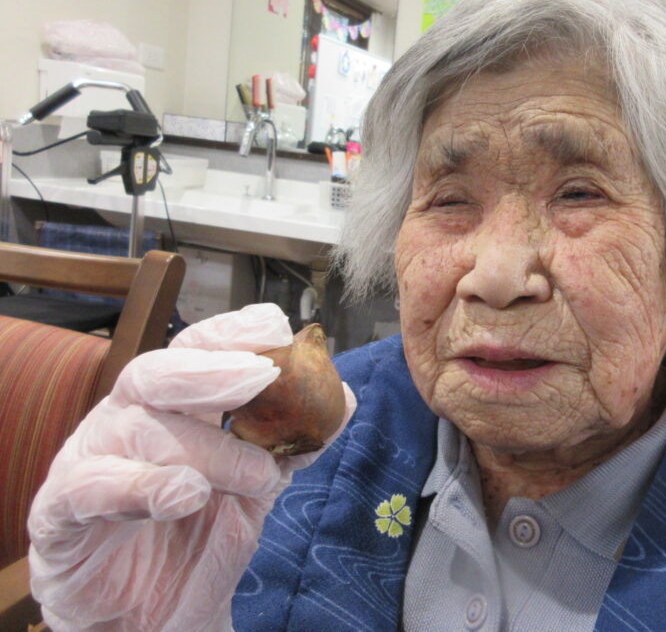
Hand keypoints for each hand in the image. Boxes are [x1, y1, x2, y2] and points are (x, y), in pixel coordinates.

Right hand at [27, 304, 355, 631]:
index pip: (196, 350)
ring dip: (206, 447)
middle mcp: (126, 421)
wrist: (150, 619)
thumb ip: (292, 444)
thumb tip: (343, 397)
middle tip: (264, 377)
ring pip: (138, 429)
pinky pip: (87, 489)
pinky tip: (183, 494)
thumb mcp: (255, 489)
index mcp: (169, 407)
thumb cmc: (195, 540)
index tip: (276, 327)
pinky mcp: (59, 515)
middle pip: (159, 373)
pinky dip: (138, 486)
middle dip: (214, 369)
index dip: (233, 332)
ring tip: (258, 476)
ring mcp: (88, 461)